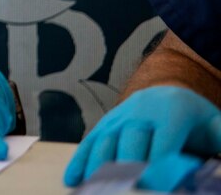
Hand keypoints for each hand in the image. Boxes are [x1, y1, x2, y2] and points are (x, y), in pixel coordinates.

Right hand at [63, 86, 220, 186]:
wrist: (169, 94)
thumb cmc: (195, 119)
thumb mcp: (215, 126)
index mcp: (171, 112)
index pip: (163, 144)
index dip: (159, 168)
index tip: (155, 188)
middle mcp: (140, 111)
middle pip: (129, 143)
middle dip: (127, 171)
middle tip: (125, 191)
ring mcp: (118, 117)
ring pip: (105, 143)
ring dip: (99, 169)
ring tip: (98, 190)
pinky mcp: (104, 125)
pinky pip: (89, 142)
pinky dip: (79, 162)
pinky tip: (73, 181)